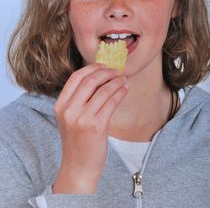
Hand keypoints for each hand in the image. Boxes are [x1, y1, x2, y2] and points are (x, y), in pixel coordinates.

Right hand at [53, 63, 128, 193]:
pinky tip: (125, 90)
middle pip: (90, 80)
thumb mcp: (71, 118)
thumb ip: (79, 99)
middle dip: (106, 72)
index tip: (103, 65)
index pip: (75, 77)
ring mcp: (82, 118)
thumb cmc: (78, 141)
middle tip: (117, 71)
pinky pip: (111, 102)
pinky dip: (120, 93)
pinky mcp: (96, 126)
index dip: (91, 68)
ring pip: (103, 90)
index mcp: (60, 105)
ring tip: (123, 80)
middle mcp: (69, 110)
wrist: (79, 167)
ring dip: (116, 82)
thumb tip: (100, 77)